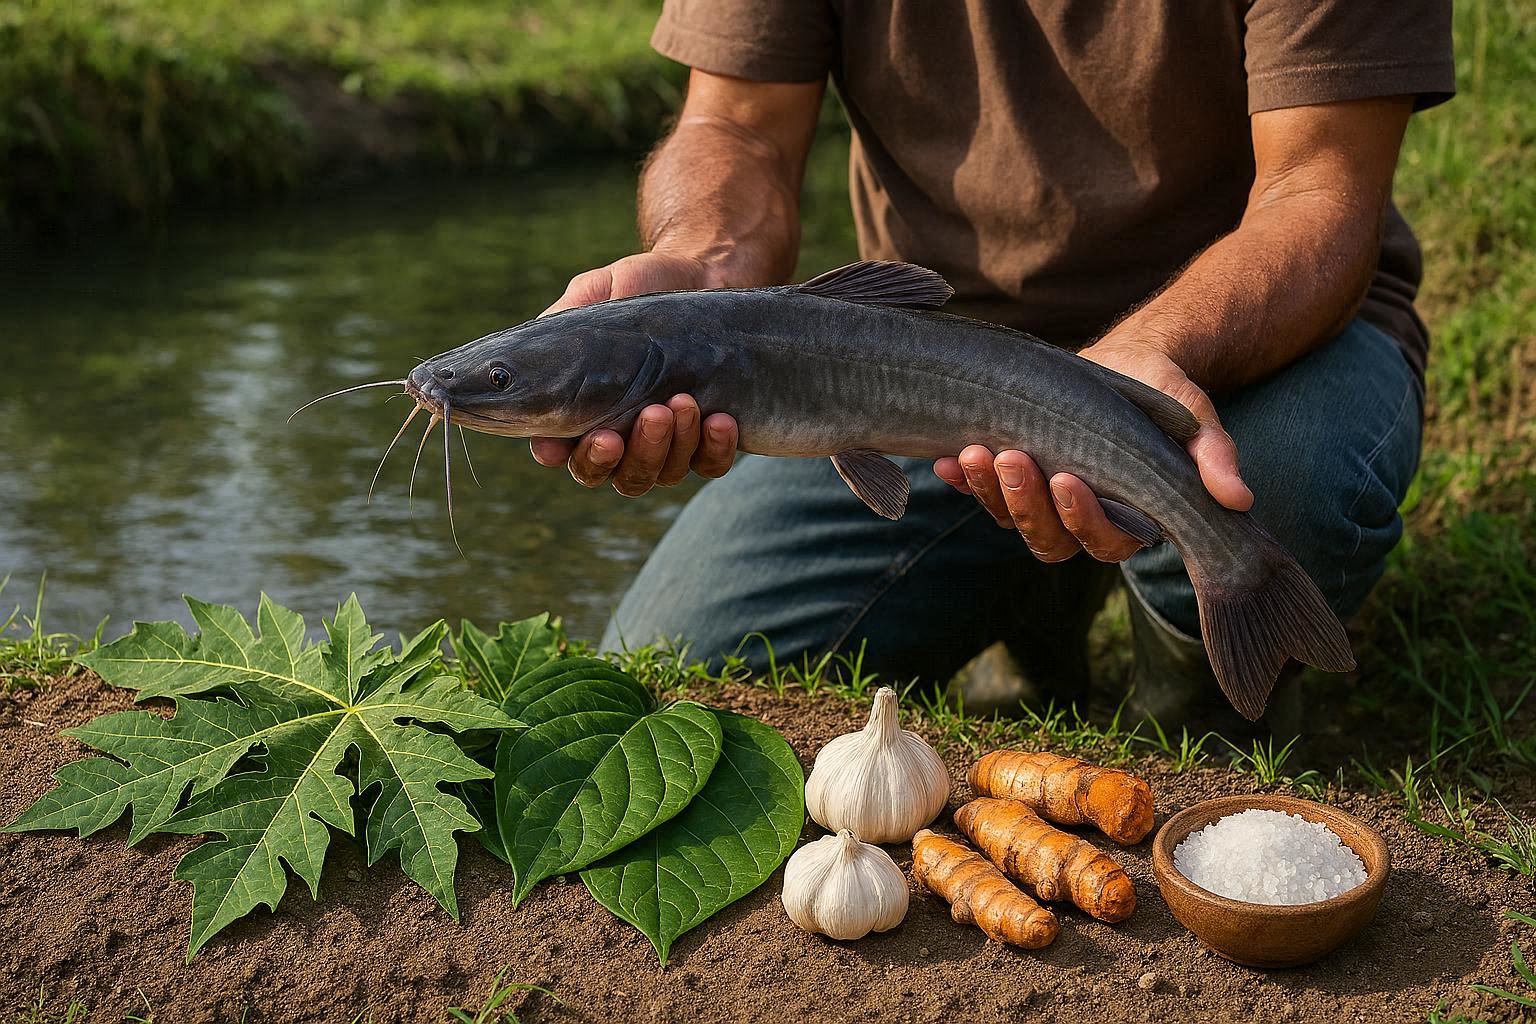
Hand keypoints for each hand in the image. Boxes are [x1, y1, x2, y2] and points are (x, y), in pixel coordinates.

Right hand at [531, 252, 738, 494]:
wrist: (700, 273)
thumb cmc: (637, 288)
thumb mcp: (592, 295)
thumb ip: (562, 323)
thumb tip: (526, 348)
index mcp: (579, 410)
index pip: (563, 453)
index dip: (568, 456)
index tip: (586, 439)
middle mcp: (620, 438)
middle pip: (614, 475)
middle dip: (630, 453)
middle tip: (650, 412)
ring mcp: (665, 444)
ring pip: (660, 475)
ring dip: (669, 446)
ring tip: (682, 402)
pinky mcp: (707, 439)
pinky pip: (709, 465)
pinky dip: (713, 449)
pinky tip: (718, 420)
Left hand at [933, 339, 1253, 561]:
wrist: (1124, 364)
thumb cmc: (1163, 395)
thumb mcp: (1191, 415)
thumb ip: (1213, 454)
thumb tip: (1241, 498)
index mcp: (1130, 517)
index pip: (1107, 540)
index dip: (1084, 518)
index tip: (1069, 479)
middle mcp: (1081, 520)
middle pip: (1050, 538)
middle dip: (1026, 503)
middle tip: (1011, 459)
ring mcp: (1041, 502)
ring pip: (1010, 519)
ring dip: (988, 492)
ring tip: (972, 453)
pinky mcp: (1009, 478)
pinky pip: (979, 491)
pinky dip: (959, 480)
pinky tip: (943, 459)